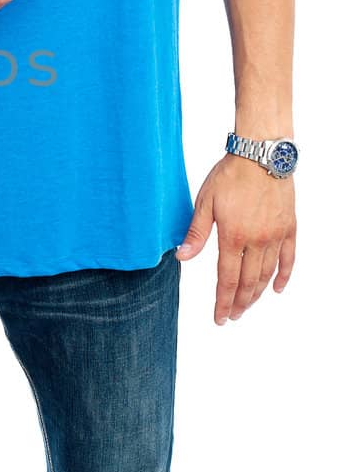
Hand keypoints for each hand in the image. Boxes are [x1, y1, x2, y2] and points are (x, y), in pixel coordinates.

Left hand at [176, 155, 295, 323]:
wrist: (260, 154)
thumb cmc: (230, 175)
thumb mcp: (205, 202)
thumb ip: (196, 232)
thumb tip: (182, 257)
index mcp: (233, 236)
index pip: (226, 279)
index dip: (223, 302)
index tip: (219, 317)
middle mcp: (257, 241)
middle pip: (248, 282)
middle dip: (239, 303)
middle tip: (233, 316)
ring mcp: (276, 235)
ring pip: (267, 273)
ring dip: (257, 293)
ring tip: (248, 305)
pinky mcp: (289, 226)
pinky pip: (289, 257)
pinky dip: (284, 275)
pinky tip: (276, 289)